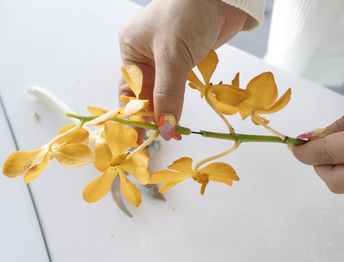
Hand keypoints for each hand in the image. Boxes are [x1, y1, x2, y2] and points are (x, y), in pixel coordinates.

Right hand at [118, 0, 246, 139]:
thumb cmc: (188, 15)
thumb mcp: (173, 56)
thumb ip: (169, 94)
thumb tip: (165, 128)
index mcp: (132, 49)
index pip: (130, 90)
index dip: (136, 115)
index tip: (142, 138)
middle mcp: (146, 54)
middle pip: (146, 94)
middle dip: (153, 116)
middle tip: (160, 139)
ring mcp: (167, 58)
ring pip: (164, 93)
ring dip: (168, 111)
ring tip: (173, 133)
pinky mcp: (186, 60)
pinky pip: (178, 87)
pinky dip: (179, 102)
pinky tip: (180, 117)